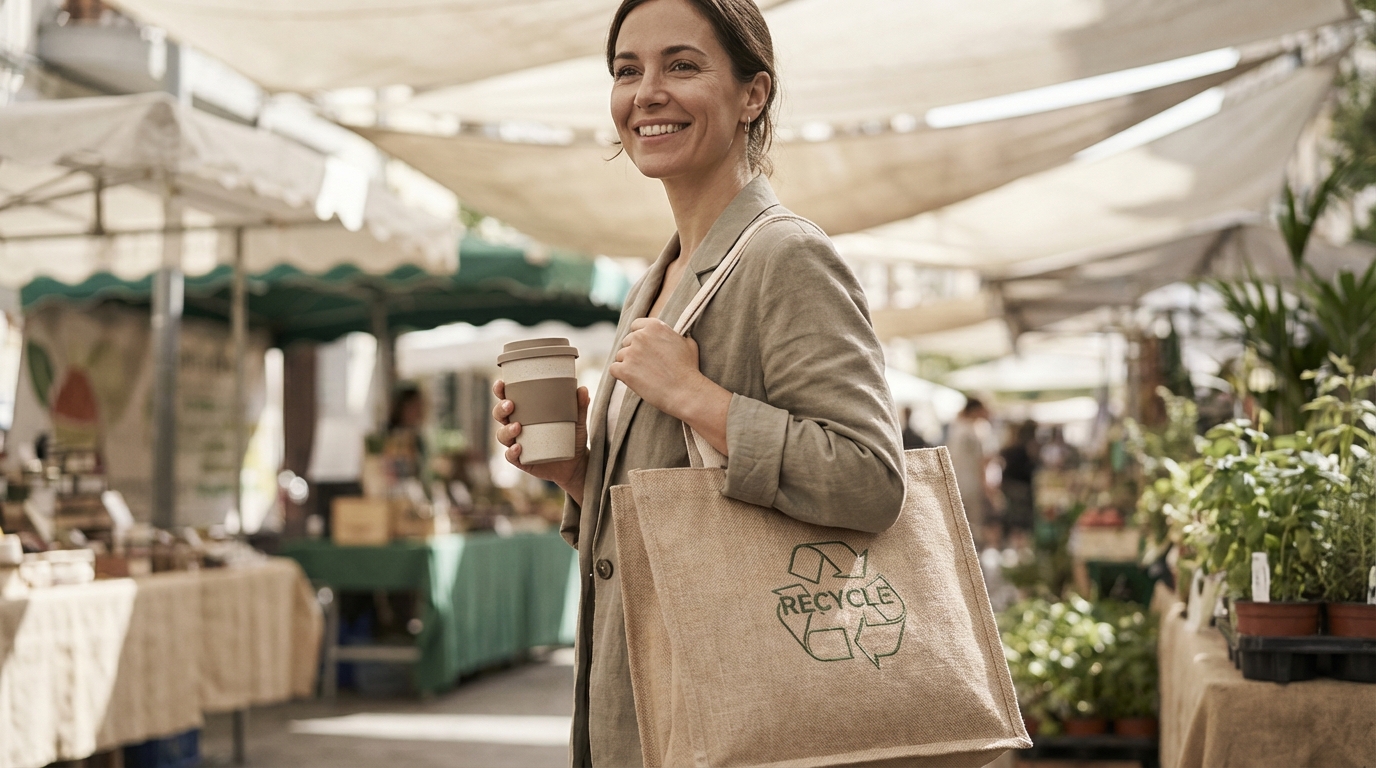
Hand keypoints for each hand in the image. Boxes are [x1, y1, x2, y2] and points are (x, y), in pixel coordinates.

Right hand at [493, 380, 589, 505]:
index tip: (501, 384)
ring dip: (506, 430)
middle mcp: (517, 427)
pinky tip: (518, 447)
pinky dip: (512, 452)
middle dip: (500, 409)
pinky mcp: (521, 460)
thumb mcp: (577, 421)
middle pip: (500, 416)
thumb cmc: (572, 437)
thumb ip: (579, 406)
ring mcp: (517, 444)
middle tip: (510, 405)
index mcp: (525, 413)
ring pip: (502, 435)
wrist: (576, 464)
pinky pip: (511, 456)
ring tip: (517, 427)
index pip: (507, 399)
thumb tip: (582, 389)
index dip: (500, 391)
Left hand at [609, 318, 731, 454]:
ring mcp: (631, 353)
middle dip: (634, 353)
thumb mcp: (689, 344)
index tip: (645, 349)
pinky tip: (634, 381)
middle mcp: (640, 336)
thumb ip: (676, 335)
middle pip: (627, 342)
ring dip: (628, 365)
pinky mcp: (624, 370)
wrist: (686, 392)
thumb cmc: (689, 369)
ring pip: (620, 356)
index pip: (636, 326)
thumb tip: (676, 335)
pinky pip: (614, 369)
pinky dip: (621, 375)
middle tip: (647, 367)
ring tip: (645, 376)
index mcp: (655, 326)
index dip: (639, 338)